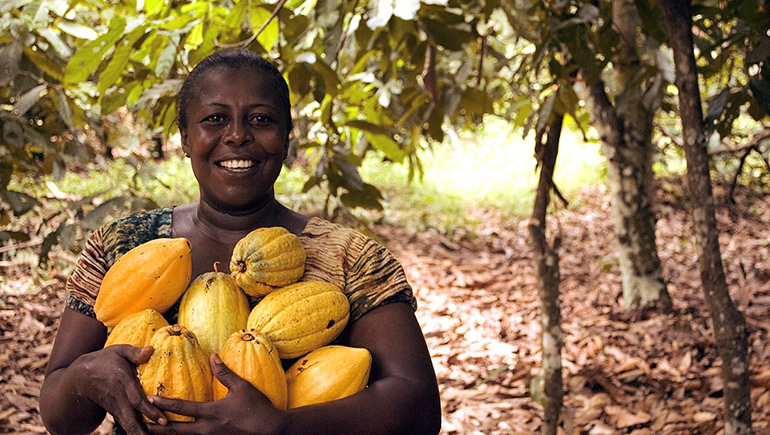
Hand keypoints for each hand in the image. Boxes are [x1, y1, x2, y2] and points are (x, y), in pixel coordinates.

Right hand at [70, 345, 166, 434]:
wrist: (80, 378)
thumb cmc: (104, 360)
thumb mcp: (118, 351)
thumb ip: (135, 352)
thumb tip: (151, 349)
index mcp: (122, 382)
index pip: (136, 400)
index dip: (150, 410)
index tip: (162, 419)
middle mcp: (119, 398)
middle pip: (131, 419)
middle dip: (143, 431)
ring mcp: (115, 408)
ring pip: (128, 425)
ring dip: (139, 434)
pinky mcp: (115, 413)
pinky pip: (126, 424)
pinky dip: (136, 431)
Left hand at [147, 354, 284, 434]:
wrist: (272, 431)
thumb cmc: (258, 408)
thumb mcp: (242, 387)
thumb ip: (225, 373)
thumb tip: (212, 356)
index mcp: (211, 413)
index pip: (181, 408)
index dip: (163, 403)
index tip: (148, 398)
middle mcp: (206, 430)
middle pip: (175, 431)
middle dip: (156, 428)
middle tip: (139, 424)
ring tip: (152, 433)